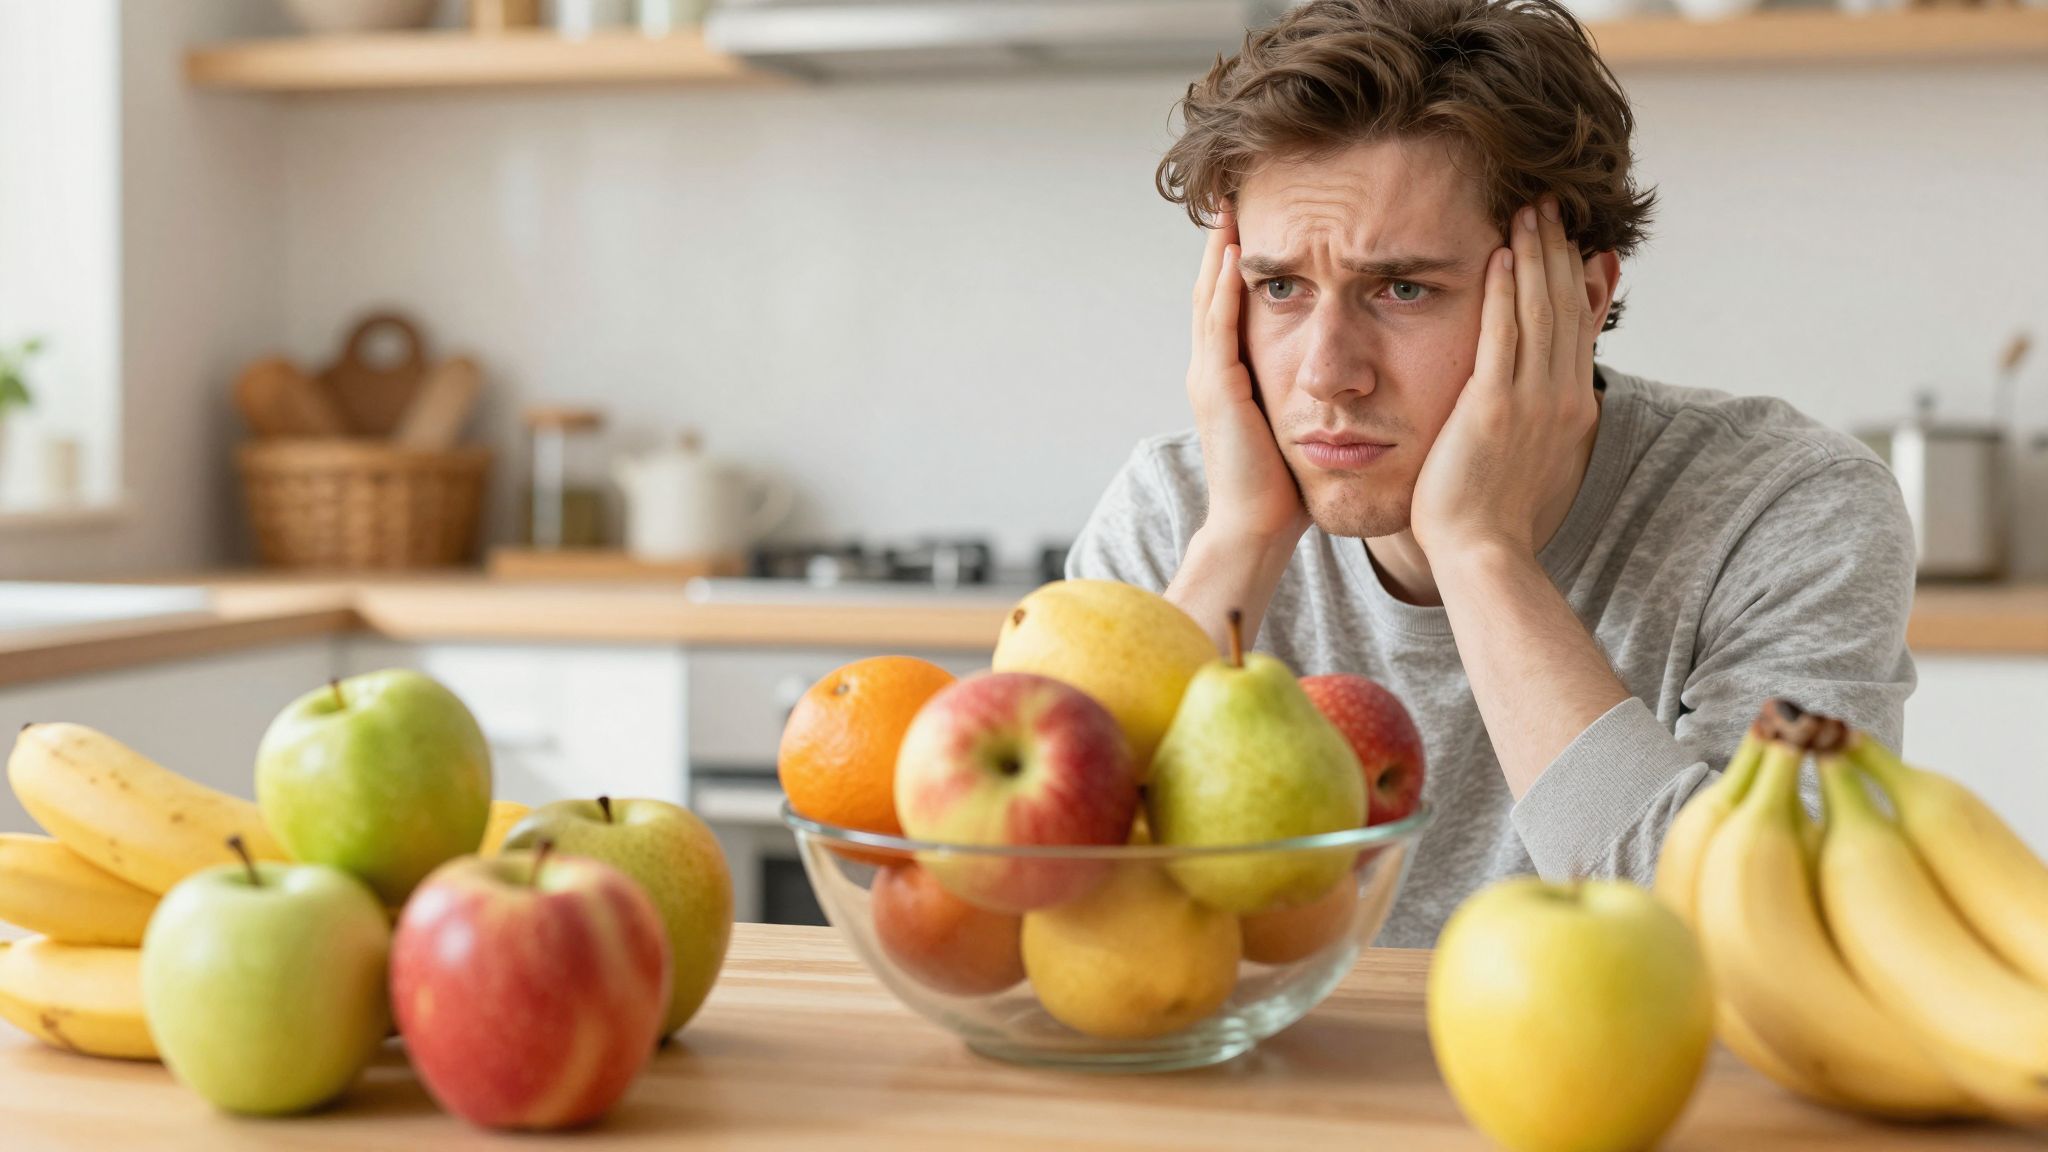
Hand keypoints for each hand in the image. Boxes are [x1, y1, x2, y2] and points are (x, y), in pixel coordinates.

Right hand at [1187, 211, 1311, 547]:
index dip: (1238, 265)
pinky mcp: (1219, 389)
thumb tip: (1345, 374)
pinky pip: (1220, 326)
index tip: (1257, 222)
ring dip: (1220, 252)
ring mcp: (1210, 377)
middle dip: (1222, 244)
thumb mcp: (1296, 427)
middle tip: (1234, 198)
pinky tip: (1237, 255)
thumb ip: (1307, 394)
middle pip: (1213, 291)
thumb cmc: (1283, 489)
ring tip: (1231, 210)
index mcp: (1229, 377)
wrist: (1256, 528)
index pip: (1231, 306)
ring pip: (1211, 299)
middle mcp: (1212, 370)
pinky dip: (1226, 288)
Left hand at [1410, 196, 1602, 562]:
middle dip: (1556, 251)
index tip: (1566, 236)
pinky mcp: (1494, 408)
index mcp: (1571, 407)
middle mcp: (1560, 397)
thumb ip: (1538, 421)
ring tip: (1528, 211)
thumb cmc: (1495, 516)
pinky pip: (1503, 337)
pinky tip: (1500, 256)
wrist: (1483, 554)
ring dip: (1534, 256)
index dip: (1572, 277)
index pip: (1576, 325)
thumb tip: (1546, 406)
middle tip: (1548, 204)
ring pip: (1539, 312)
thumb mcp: (1530, 458)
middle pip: (1563, 307)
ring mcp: (1531, 401)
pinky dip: (1505, 294)